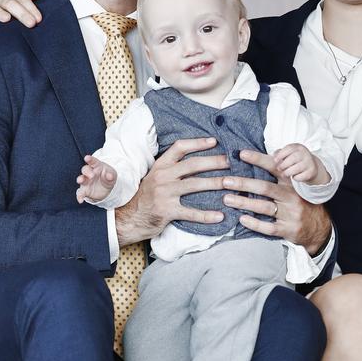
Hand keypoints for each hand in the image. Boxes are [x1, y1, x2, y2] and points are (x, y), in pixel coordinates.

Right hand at [76, 155, 116, 203]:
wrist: (106, 188)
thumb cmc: (108, 177)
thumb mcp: (112, 176)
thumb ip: (110, 175)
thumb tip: (110, 176)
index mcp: (97, 166)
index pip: (93, 161)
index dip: (90, 159)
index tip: (87, 158)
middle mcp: (89, 172)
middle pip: (85, 169)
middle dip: (87, 172)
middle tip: (92, 175)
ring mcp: (86, 181)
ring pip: (81, 179)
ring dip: (80, 179)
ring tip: (81, 181)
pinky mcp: (84, 190)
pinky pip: (80, 192)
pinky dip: (79, 196)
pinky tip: (80, 200)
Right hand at [114, 137, 229, 245]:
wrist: (129, 218)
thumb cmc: (146, 198)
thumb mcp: (155, 178)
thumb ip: (171, 169)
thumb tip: (196, 162)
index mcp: (160, 166)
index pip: (179, 148)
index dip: (197, 143)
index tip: (214, 141)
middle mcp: (162, 177)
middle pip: (193, 165)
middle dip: (215, 161)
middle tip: (232, 161)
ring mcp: (164, 194)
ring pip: (195, 185)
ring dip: (216, 183)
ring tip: (232, 183)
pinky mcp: (167, 211)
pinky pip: (191, 212)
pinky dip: (207, 215)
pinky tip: (220, 216)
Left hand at [222, 148, 331, 255]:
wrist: (319, 228)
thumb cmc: (300, 204)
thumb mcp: (293, 188)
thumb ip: (278, 178)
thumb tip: (255, 163)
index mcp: (291, 184)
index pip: (274, 167)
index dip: (258, 159)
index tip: (241, 154)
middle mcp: (291, 197)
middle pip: (265, 188)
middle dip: (243, 184)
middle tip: (225, 181)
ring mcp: (290, 214)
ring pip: (264, 207)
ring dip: (244, 203)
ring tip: (227, 199)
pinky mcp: (288, 229)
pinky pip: (269, 227)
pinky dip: (254, 223)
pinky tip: (242, 219)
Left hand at [273, 143, 328, 183]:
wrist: (311, 165)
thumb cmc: (296, 159)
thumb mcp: (288, 153)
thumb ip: (280, 153)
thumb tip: (274, 155)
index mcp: (298, 147)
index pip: (289, 148)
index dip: (280, 154)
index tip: (275, 160)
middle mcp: (305, 153)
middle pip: (293, 158)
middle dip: (283, 165)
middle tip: (279, 168)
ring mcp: (309, 162)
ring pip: (296, 168)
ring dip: (288, 172)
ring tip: (285, 174)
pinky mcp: (311, 171)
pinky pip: (300, 176)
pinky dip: (295, 177)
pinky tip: (294, 176)